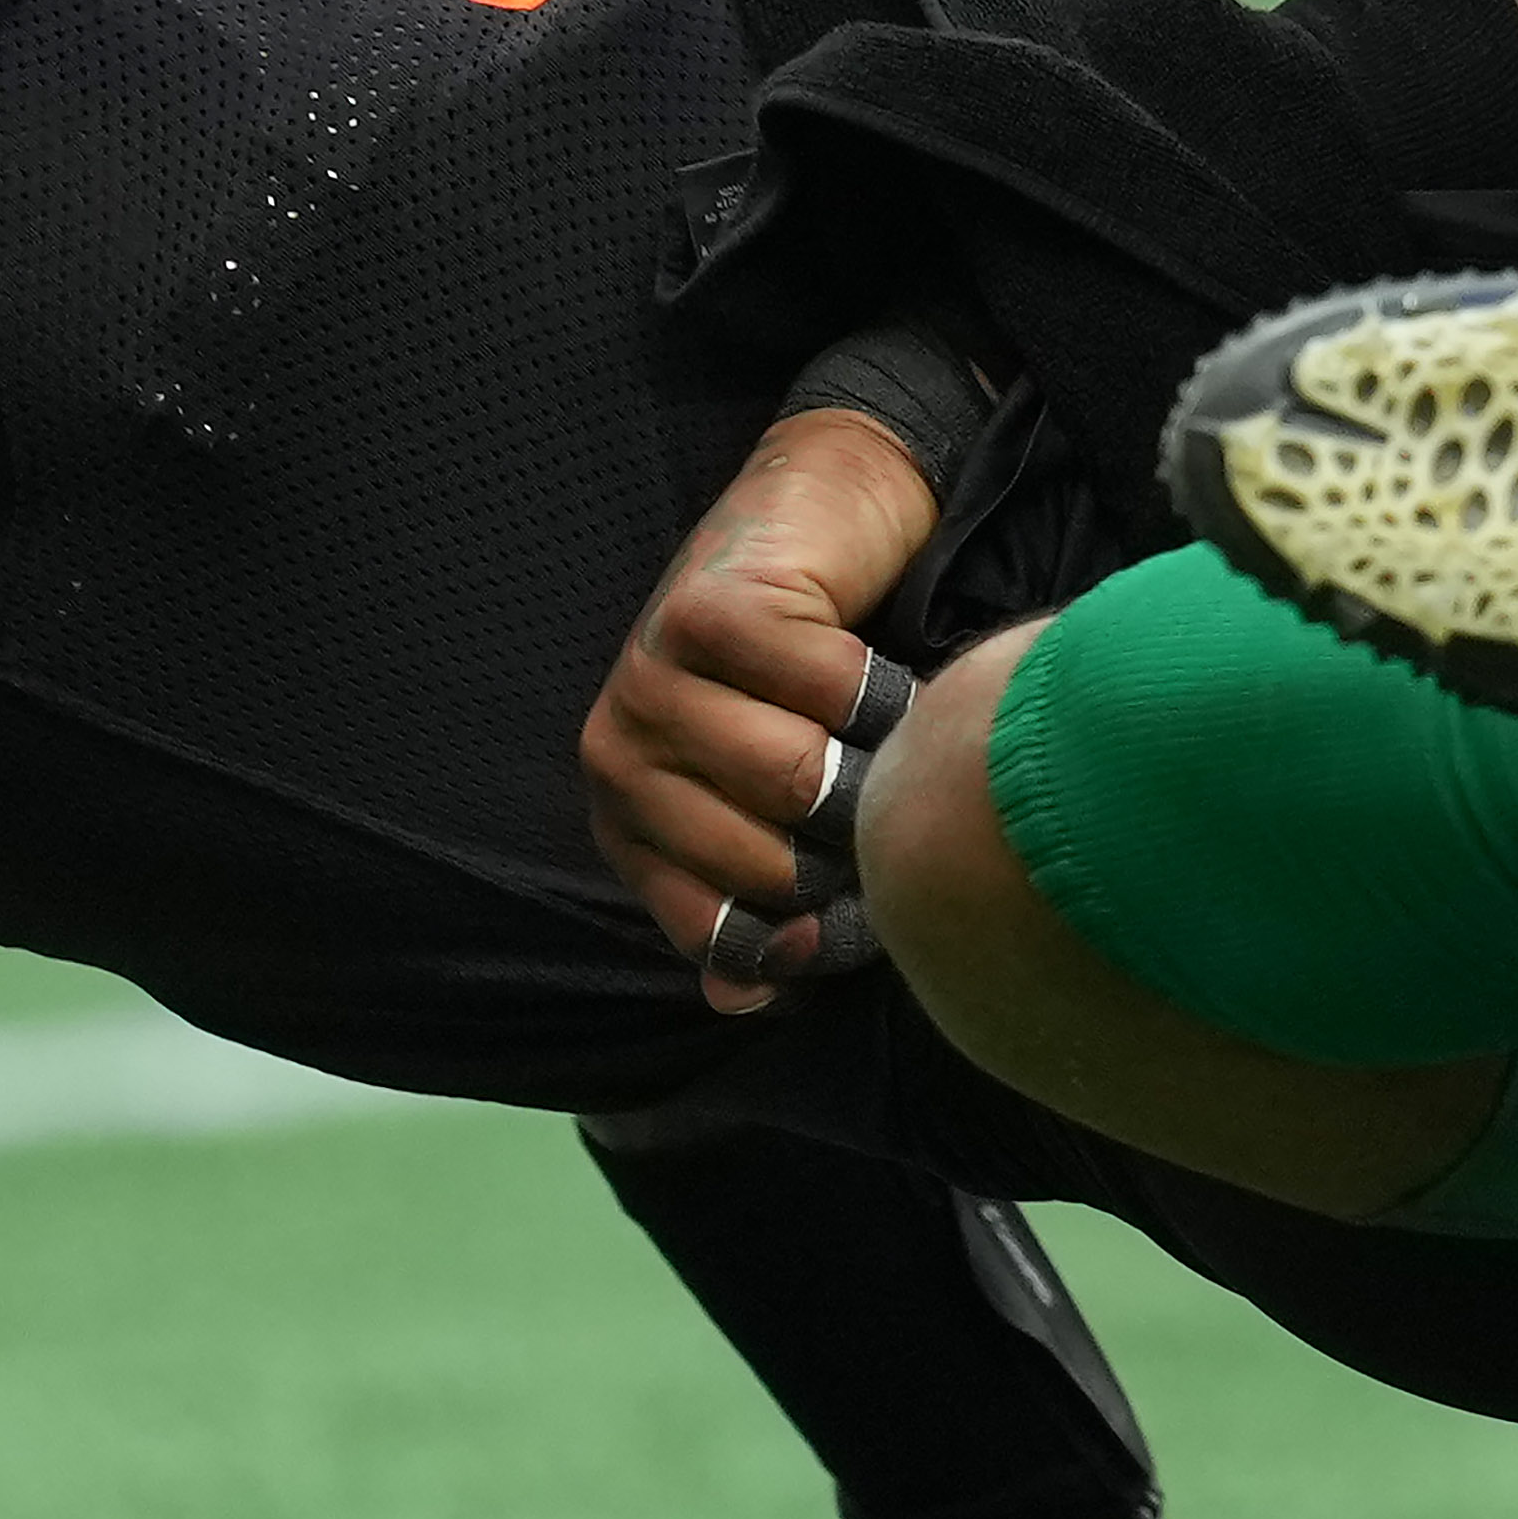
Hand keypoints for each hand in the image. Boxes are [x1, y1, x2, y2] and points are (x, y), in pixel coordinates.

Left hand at [587, 402, 943, 1013]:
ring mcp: (649, 678)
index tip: (866, 907)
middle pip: (766, 863)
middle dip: (856, 844)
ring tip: (897, 735)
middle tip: (897, 795)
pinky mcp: (703, 612)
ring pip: (796, 779)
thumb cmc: (816, 673)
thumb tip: (742, 1003)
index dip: (806, 936)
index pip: (717, 934)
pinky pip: (826, 693)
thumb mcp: (785, 803)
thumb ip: (759, 900)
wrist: (826, 515)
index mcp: (629, 821)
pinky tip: (886, 671)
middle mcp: (619, 756)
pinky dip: (881, 689)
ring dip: (880, 763)